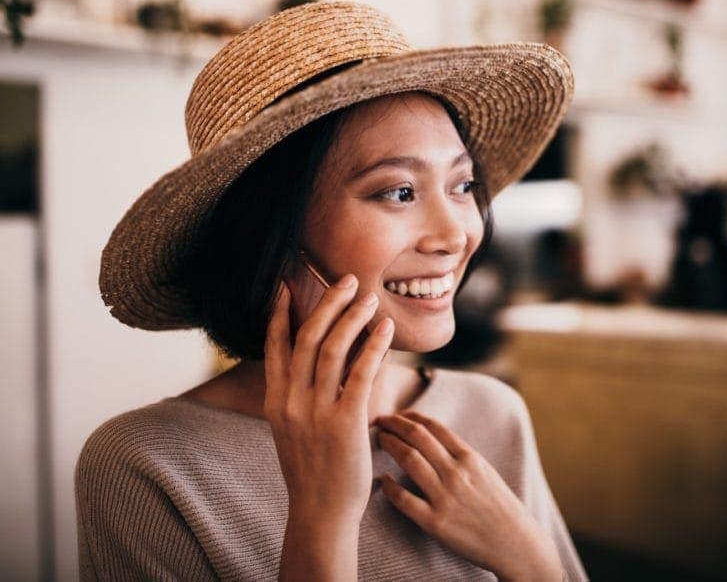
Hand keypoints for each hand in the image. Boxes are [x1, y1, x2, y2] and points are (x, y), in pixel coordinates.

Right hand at [264, 276, 393, 526]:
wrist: (321, 512)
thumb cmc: (315, 469)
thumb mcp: (295, 428)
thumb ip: (302, 394)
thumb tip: (325, 359)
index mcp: (276, 401)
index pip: (274, 346)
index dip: (280, 313)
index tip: (286, 286)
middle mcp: (291, 402)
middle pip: (306, 338)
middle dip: (327, 304)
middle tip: (347, 280)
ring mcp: (316, 412)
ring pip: (332, 349)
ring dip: (353, 318)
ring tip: (370, 298)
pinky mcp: (345, 422)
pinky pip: (360, 373)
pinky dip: (374, 346)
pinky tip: (386, 329)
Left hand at [374, 411, 564, 581]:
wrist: (513, 543)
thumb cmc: (499, 506)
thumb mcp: (485, 472)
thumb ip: (460, 456)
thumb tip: (432, 441)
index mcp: (470, 458)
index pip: (434, 427)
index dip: (411, 416)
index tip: (398, 415)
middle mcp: (456, 473)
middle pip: (418, 437)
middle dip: (394, 424)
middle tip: (380, 421)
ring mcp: (445, 497)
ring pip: (409, 460)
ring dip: (389, 445)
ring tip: (379, 440)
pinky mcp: (435, 522)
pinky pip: (404, 499)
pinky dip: (388, 486)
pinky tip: (382, 480)